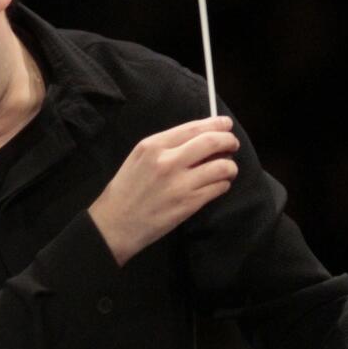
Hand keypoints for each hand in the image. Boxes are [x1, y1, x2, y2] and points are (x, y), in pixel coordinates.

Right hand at [89, 116, 239, 265]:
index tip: (225, 125)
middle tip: (232, 145)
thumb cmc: (125, 190)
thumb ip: (166, 146)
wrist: (114, 224)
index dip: (216, 124)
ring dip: (230, 166)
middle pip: (212, 142)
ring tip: (227, 169)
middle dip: (229, 140)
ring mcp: (180, 183)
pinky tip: (217, 185)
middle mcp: (168, 160)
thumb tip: (200, 139)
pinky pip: (219, 187)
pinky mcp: (189, 203)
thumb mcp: (139, 158)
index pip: (194, 127)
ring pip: (222, 166)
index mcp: (153, 145)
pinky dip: (223, 184)